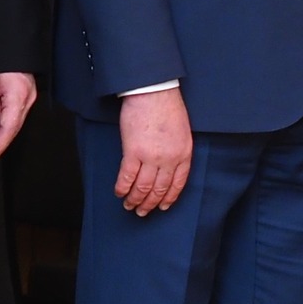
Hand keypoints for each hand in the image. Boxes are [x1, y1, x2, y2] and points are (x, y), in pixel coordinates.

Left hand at [0, 72, 37, 168]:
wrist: (7, 36)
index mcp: (19, 93)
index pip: (8, 129)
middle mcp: (27, 96)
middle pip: (12, 129)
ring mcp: (28, 94)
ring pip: (13, 123)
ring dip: (0, 137)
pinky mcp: (25, 92)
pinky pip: (14, 114)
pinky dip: (4, 125)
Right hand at [116, 86, 192, 215]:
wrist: (153, 92)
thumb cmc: (167, 106)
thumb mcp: (182, 131)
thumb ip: (177, 149)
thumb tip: (168, 165)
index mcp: (183, 153)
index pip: (178, 184)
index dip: (169, 198)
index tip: (163, 206)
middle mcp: (169, 159)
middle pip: (159, 189)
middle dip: (150, 204)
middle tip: (143, 211)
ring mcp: (151, 157)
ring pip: (143, 187)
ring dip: (135, 199)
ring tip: (129, 206)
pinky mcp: (133, 152)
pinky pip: (127, 177)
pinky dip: (122, 188)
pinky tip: (119, 193)